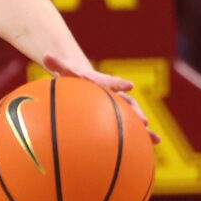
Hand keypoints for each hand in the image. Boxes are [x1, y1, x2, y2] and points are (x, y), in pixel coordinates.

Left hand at [43, 55, 160, 142]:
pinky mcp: (122, 115)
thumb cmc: (74, 76)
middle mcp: (116, 93)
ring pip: (135, 115)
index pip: (110, 82)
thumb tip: (45, 56)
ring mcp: (121, 104)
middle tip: (143, 121)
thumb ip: (57, 64)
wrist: (86, 77)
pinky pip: (133, 126)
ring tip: (155, 138)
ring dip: (144, 126)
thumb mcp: (65, 69)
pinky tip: (154, 144)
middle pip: (128, 102)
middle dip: (136, 112)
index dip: (119, 84)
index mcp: (102, 82)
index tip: (129, 86)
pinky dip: (143, 135)